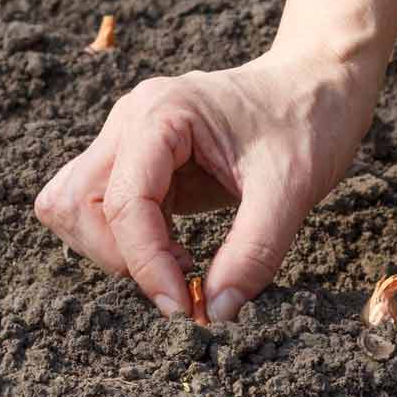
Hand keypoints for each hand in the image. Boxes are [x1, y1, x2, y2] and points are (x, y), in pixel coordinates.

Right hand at [34, 48, 375, 320]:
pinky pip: (103, 209)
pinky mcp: (139, 161)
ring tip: (179, 266)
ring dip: (115, 250)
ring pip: (75, 206)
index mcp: (161, 112)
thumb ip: (253, 253)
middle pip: (76, 203)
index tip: (186, 309)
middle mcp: (131, 119)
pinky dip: (129, 242)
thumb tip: (215, 313)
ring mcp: (129, 137)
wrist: (320, 83)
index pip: (122, 202)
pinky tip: (178, 253)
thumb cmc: (308, 120)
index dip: (146, 265)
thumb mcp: (292, 189)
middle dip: (121, 257)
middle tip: (182, 284)